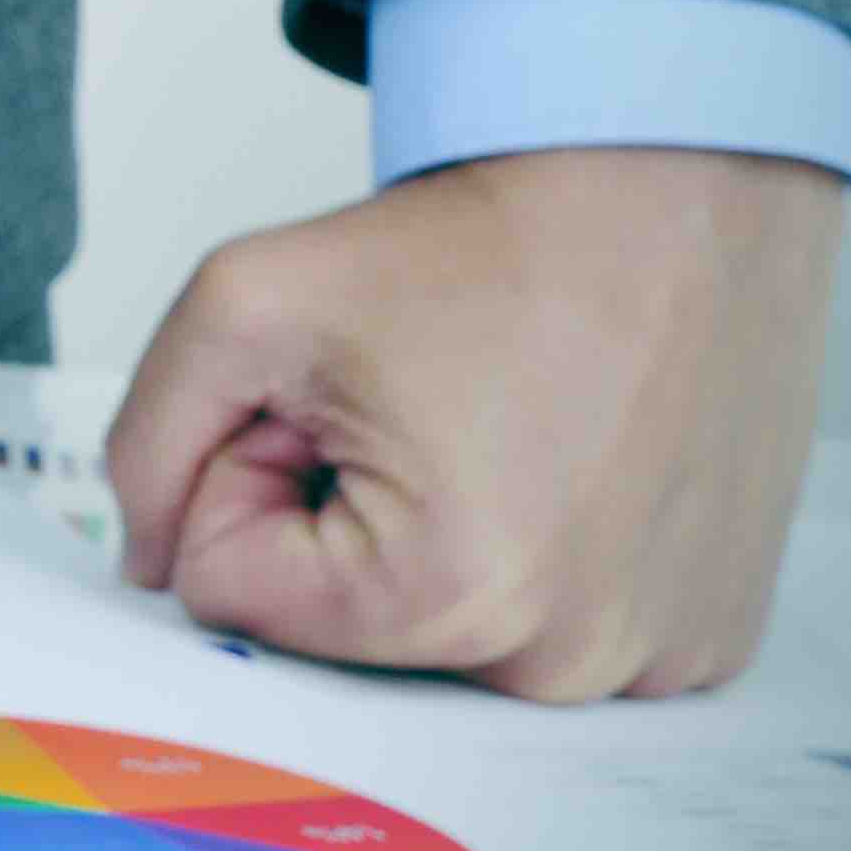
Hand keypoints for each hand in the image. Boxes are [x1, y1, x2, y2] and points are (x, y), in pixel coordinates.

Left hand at [104, 147, 843, 701]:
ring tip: (506, 431)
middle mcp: (564, 660)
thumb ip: (145, 445)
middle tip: (424, 408)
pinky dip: (535, 555)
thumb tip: (148, 563)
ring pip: (438, 634)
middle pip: (336, 627)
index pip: (227, 587)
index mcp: (446, 596)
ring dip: (437, 538)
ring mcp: (651, 660)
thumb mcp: (243, 304)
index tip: (334, 403)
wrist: (671, 190)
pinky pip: (549, 629)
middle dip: (340, 514)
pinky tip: (574, 463)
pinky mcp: (705, 638)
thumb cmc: (486, 241)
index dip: (252, 469)